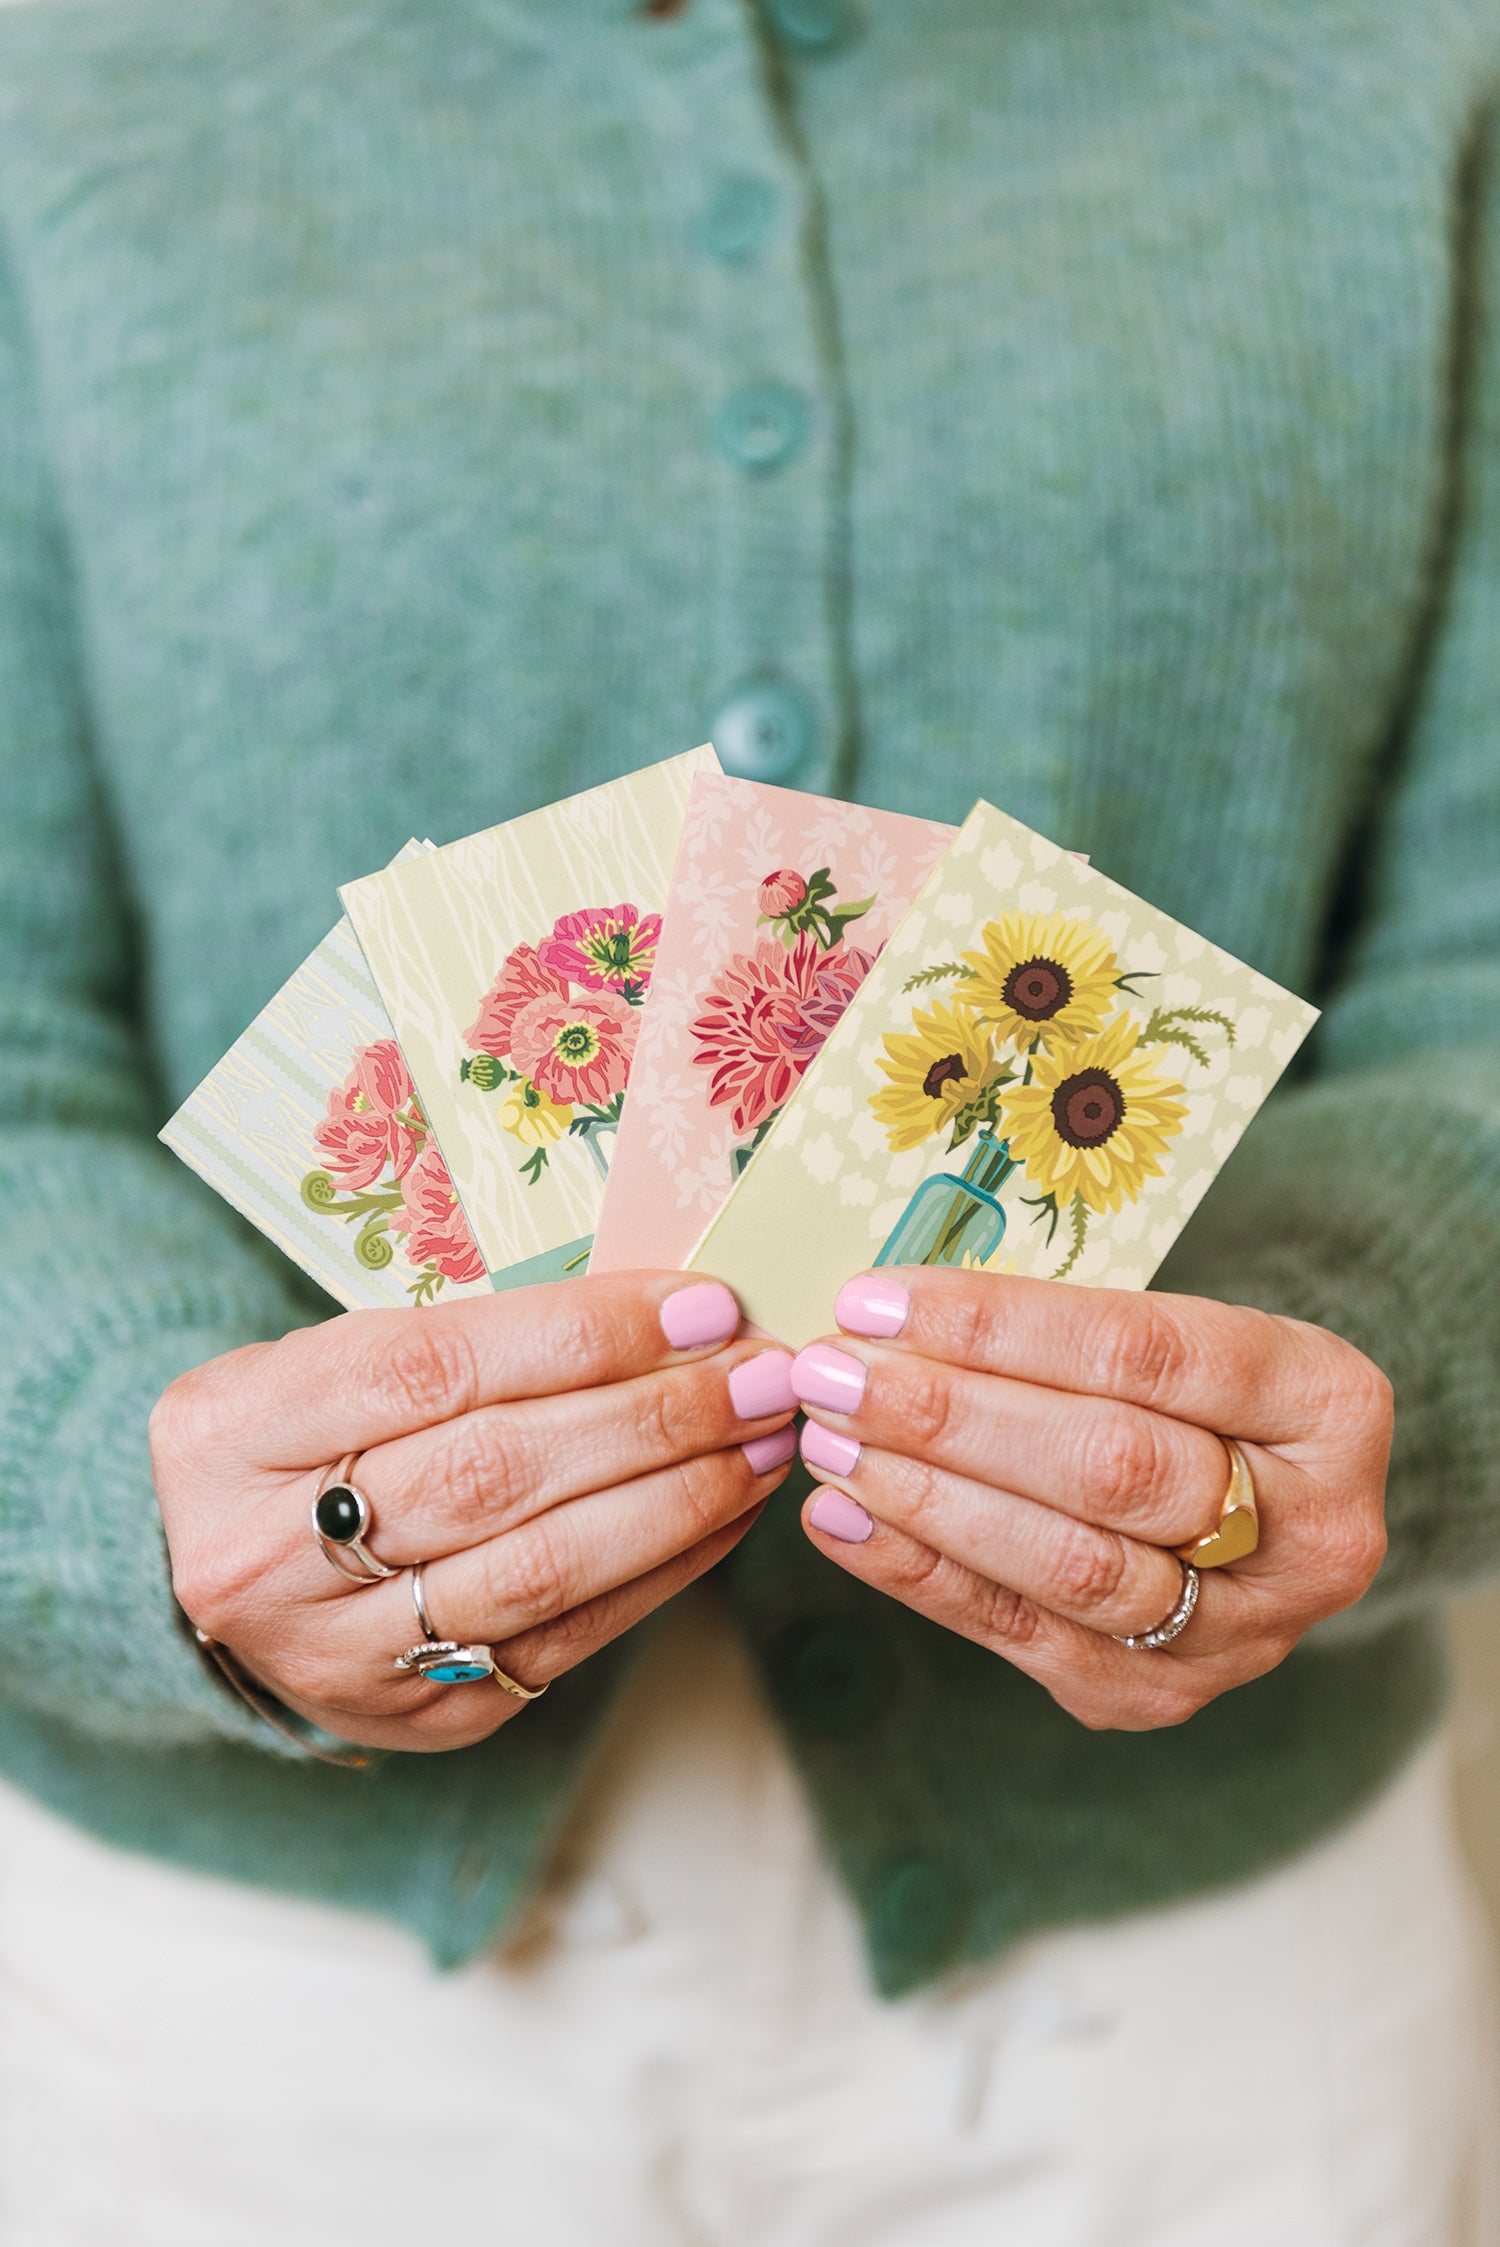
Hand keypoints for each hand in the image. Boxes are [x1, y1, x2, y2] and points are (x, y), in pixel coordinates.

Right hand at [152, 1275, 797, 1750]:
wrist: (226, 1580)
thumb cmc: (308, 1437)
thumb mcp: (329, 1360)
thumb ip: (468, 1337)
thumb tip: (668, 1310)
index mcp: (229, 1431)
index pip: (430, 1368)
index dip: (580, 1336)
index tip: (700, 1305)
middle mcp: (262, 1554)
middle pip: (493, 1472)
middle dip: (654, 1415)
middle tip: (763, 1371)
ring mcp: (340, 1652)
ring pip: (541, 1567)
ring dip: (681, 1495)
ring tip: (766, 1437)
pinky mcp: (422, 1713)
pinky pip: (570, 1634)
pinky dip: (667, 1564)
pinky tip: (731, 1508)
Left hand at [788, 1269, 1391, 1729]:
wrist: (1259, 1517)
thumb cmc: (1188, 1397)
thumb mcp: (1176, 1337)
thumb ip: (1059, 1329)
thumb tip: (886, 1311)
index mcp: (1328, 1401)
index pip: (1143, 1352)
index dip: (999, 1326)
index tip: (877, 1298)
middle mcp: (1313, 1528)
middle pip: (1111, 1465)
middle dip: (950, 1415)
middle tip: (834, 1372)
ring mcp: (1243, 1631)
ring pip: (1068, 1564)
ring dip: (924, 1498)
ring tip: (828, 1441)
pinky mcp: (1157, 1693)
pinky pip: (1021, 1632)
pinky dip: (920, 1573)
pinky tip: (844, 1521)